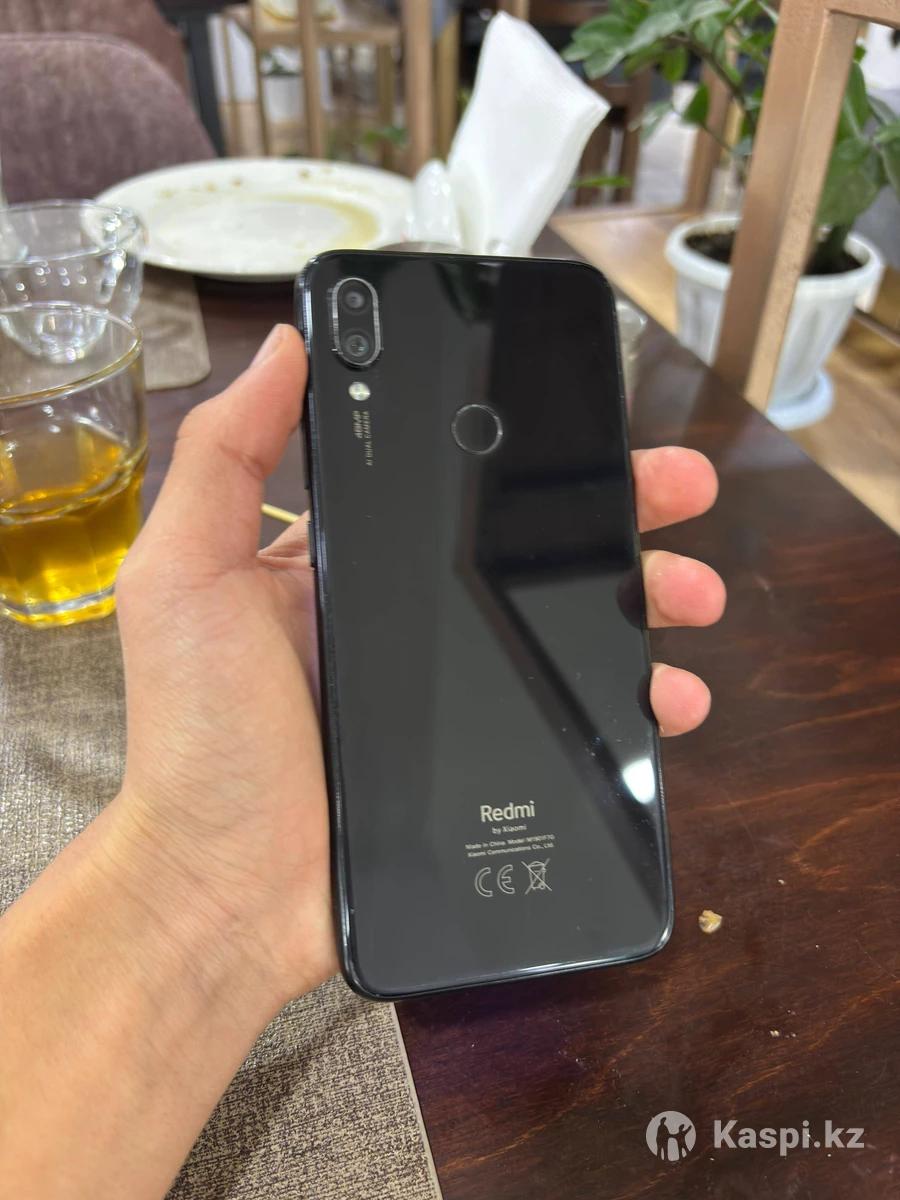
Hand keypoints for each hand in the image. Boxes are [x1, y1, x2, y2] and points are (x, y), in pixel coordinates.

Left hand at [109, 324, 724, 1006]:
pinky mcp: (487, 759)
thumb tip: (284, 344)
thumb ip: (225, 459)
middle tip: (683, 490)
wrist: (232, 891)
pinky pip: (577, 719)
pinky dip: (637, 707)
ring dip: (645, 600)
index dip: (521, 449)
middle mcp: (411, 617)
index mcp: (349, 563)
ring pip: (572, 627)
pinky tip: (677, 698)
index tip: (585, 417)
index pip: (451, 487)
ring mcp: (456, 691)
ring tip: (694, 593)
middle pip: (532, 548)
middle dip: (616, 512)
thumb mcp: (188, 575)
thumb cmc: (200, 734)